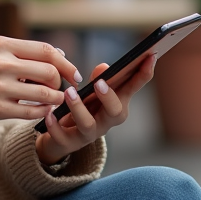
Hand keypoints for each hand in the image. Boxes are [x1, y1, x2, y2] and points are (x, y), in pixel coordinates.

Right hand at [0, 38, 81, 128]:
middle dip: (61, 82)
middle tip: (62, 88)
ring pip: (45, 93)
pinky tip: (43, 110)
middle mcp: (1, 64)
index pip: (46, 51)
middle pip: (50, 72)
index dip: (66, 63)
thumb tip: (58, 53)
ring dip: (56, 98)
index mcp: (1, 45)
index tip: (74, 73)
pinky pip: (31, 111)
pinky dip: (43, 111)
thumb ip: (21, 51)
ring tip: (54, 100)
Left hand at [36, 54, 156, 164]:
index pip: (134, 87)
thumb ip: (100, 78)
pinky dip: (56, 126)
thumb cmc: (84, 108)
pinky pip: (63, 137)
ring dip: (78, 108)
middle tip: (100, 83)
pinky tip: (50, 115)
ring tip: (69, 92)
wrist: (63, 138)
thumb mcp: (93, 91)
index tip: (150, 56)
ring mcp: (89, 134)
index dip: (144, 73)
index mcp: (117, 104)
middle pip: (116, 113)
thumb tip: (104, 68)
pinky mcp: (69, 143)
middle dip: (109, 98)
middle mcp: (107, 121)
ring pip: (88, 125)